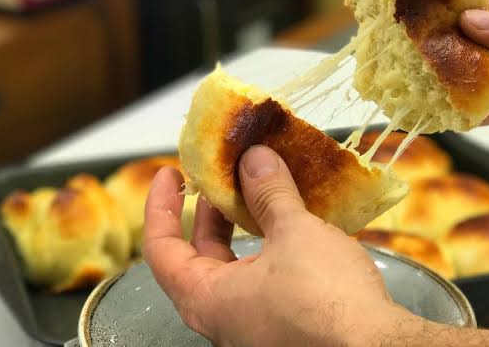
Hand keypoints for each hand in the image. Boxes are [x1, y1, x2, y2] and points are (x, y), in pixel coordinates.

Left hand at [142, 145, 422, 346]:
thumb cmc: (327, 300)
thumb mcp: (294, 233)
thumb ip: (269, 193)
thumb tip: (255, 161)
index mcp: (207, 299)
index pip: (161, 249)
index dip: (161, 206)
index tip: (170, 175)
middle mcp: (223, 319)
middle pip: (198, 258)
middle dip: (208, 214)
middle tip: (222, 179)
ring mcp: (254, 326)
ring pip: (234, 270)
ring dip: (241, 230)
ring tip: (260, 195)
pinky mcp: (284, 327)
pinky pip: (263, 282)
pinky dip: (267, 249)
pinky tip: (292, 227)